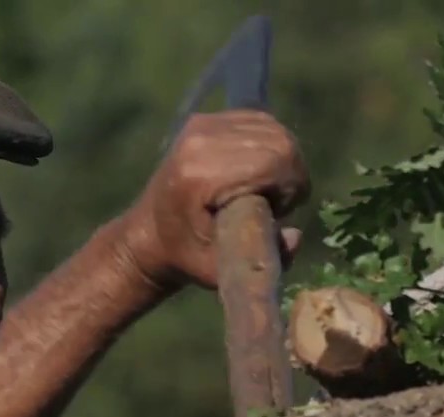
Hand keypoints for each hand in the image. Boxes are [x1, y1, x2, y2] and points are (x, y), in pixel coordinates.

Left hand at [120, 109, 309, 291]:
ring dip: (281, 159)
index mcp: (201, 174)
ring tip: (264, 187)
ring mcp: (202, 124)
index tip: (279, 212)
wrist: (147, 234)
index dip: (291, 185)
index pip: (275, 159)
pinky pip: (257, 121)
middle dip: (290, 173)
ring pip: (272, 128)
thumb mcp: (221, 270)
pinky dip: (267, 145)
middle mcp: (201, 140)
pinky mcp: (205, 119)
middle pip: (279, 140)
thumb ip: (263, 258)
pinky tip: (254, 171)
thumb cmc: (185, 256)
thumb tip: (295, 235)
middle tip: (275, 202)